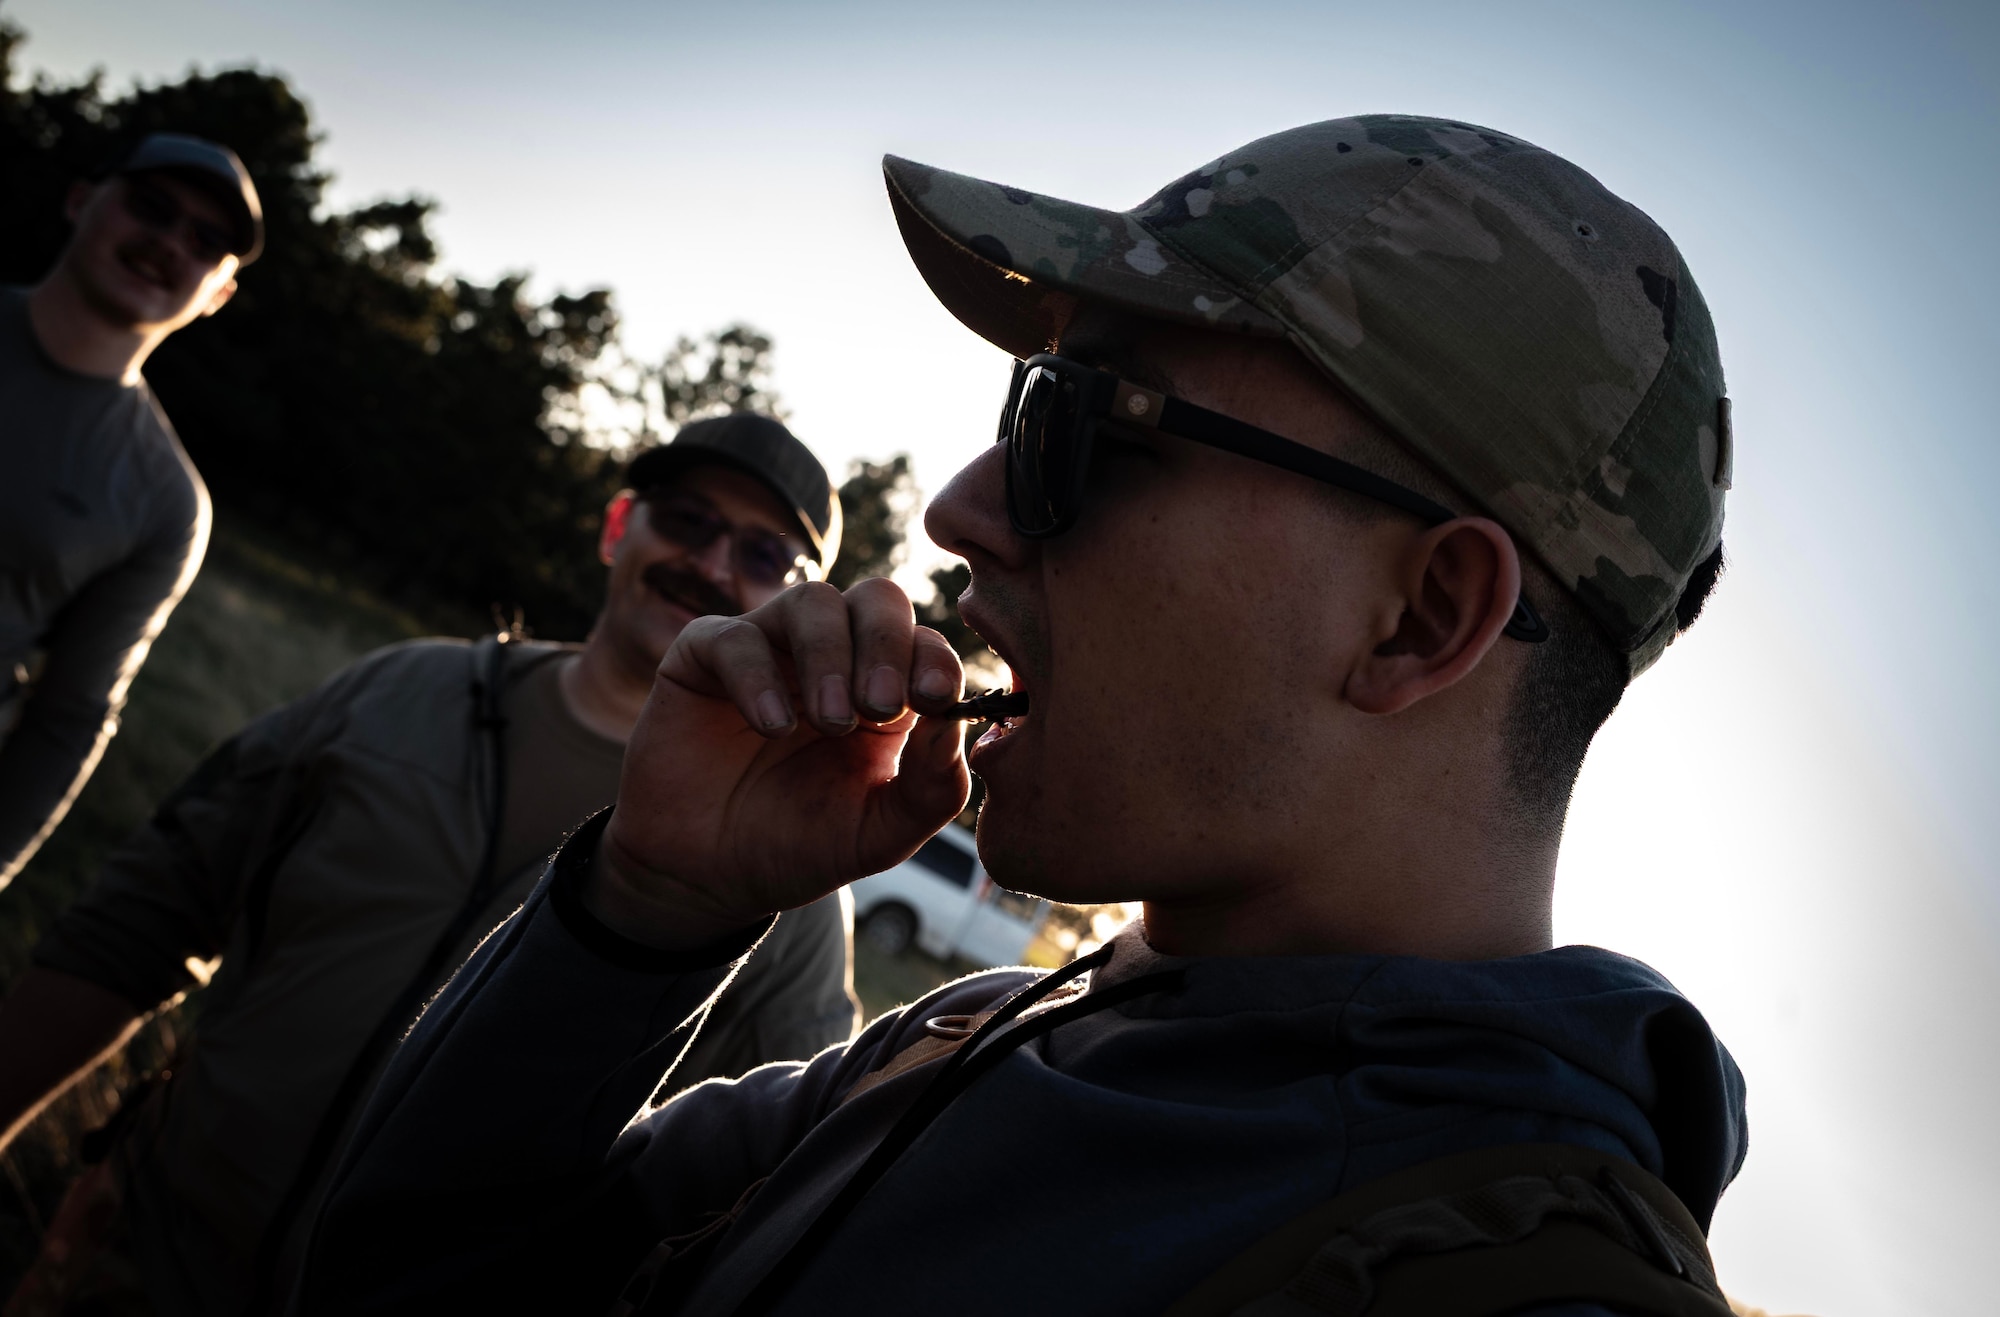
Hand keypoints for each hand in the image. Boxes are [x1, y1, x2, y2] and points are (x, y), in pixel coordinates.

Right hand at [588, 578, 971, 950]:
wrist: (712, 876)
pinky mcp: (704, 659)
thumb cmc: (803, 845)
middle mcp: (834, 657)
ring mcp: (770, 649)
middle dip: (888, 644)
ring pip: (813, 601)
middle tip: (880, 706)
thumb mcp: (883, 833)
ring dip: (830, 655)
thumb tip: (958, 725)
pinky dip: (759, 676)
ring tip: (829, 720)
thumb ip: (933, 787)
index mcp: (887, 691)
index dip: (935, 660)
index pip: (925, 644)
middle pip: (877, 599)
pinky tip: (774, 727)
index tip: (936, 699)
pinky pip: (735, 637)